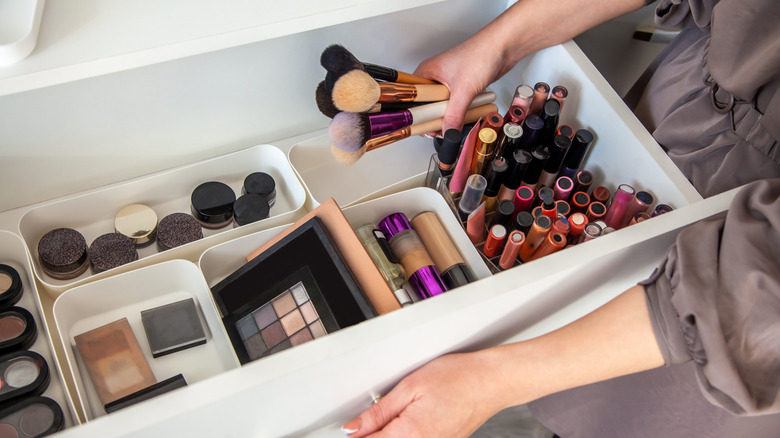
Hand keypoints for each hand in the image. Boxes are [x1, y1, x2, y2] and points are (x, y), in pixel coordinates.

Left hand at [342, 352, 507, 437]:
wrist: (491, 382)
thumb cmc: (458, 378)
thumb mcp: (410, 386)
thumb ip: (379, 412)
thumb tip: (353, 429)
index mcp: (410, 434)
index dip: (356, 435)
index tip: (351, 428)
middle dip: (373, 435)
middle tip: (373, 419)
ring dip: (390, 434)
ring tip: (395, 416)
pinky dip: (405, 435)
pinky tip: (408, 423)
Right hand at [414, 31, 515, 132]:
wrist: (503, 47)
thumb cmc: (481, 54)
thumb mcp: (463, 90)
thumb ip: (454, 115)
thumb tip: (448, 133)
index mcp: (425, 73)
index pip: (411, 99)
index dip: (415, 115)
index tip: (423, 127)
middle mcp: (434, 78)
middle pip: (427, 106)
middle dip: (435, 119)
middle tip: (442, 127)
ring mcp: (448, 83)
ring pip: (443, 107)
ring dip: (450, 116)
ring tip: (456, 122)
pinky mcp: (461, 87)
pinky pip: (456, 105)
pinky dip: (461, 112)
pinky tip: (466, 115)